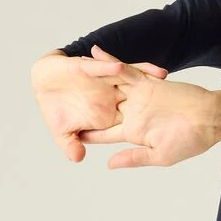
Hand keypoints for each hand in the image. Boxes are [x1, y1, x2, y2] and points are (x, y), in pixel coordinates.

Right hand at [30, 49, 170, 162]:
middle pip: (136, 99)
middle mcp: (108, 98)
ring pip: (128, 79)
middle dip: (156, 100)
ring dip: (145, 76)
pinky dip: (114, 62)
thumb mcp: (62, 129)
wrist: (40, 77)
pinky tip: (128, 60)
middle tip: (180, 101)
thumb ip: (72, 144)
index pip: (125, 123)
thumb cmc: (50, 104)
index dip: (144, 126)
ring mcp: (101, 81)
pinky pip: (107, 64)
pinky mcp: (91, 65)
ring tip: (163, 76)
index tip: (166, 130)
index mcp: (106, 116)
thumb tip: (81, 160)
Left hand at [73, 46, 220, 169]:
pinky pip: (126, 71)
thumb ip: (134, 157)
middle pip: (104, 107)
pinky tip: (95, 54)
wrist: (212, 118)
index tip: (71, 134)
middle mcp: (134, 113)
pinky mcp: (148, 83)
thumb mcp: (160, 156)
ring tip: (71, 68)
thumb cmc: (191, 141)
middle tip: (62, 95)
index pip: (106, 134)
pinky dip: (111, 63)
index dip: (89, 134)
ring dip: (92, 77)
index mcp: (134, 133)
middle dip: (84, 102)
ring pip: (110, 86)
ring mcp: (140, 97)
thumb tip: (109, 164)